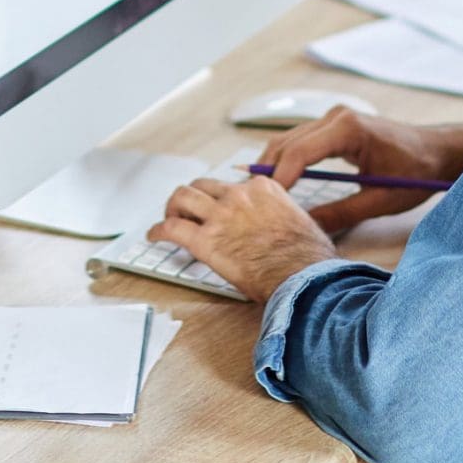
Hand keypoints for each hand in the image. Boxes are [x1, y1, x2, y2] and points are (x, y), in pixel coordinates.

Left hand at [148, 174, 337, 301]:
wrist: (302, 277)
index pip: (233, 185)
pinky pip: (172, 228)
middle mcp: (239, 195)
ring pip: (183, 197)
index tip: (220, 210)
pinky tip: (154, 236)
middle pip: (203, 185)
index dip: (223, 199)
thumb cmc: (308, 258)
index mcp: (263, 189)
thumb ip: (284, 216)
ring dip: (173, 207)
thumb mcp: (301, 223)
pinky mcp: (205, 240)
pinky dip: (158, 230)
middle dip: (193, 197)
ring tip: (169, 218)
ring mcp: (220, 215)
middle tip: (187, 211)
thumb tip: (284, 227)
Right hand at [258, 106, 462, 234]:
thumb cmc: (417, 173)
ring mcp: (333, 118)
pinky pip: (300, 141)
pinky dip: (286, 161)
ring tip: (257, 196)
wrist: (438, 152)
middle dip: (266, 172)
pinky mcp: (334, 126)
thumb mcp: (380, 201)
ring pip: (288, 140)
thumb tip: (306, 227)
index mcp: (349, 129)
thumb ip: (341, 214)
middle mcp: (336, 116)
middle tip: (250, 202)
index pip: (300, 152)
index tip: (264, 203)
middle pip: (286, 143)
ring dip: (272, 166)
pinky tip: (277, 184)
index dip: (279, 178)